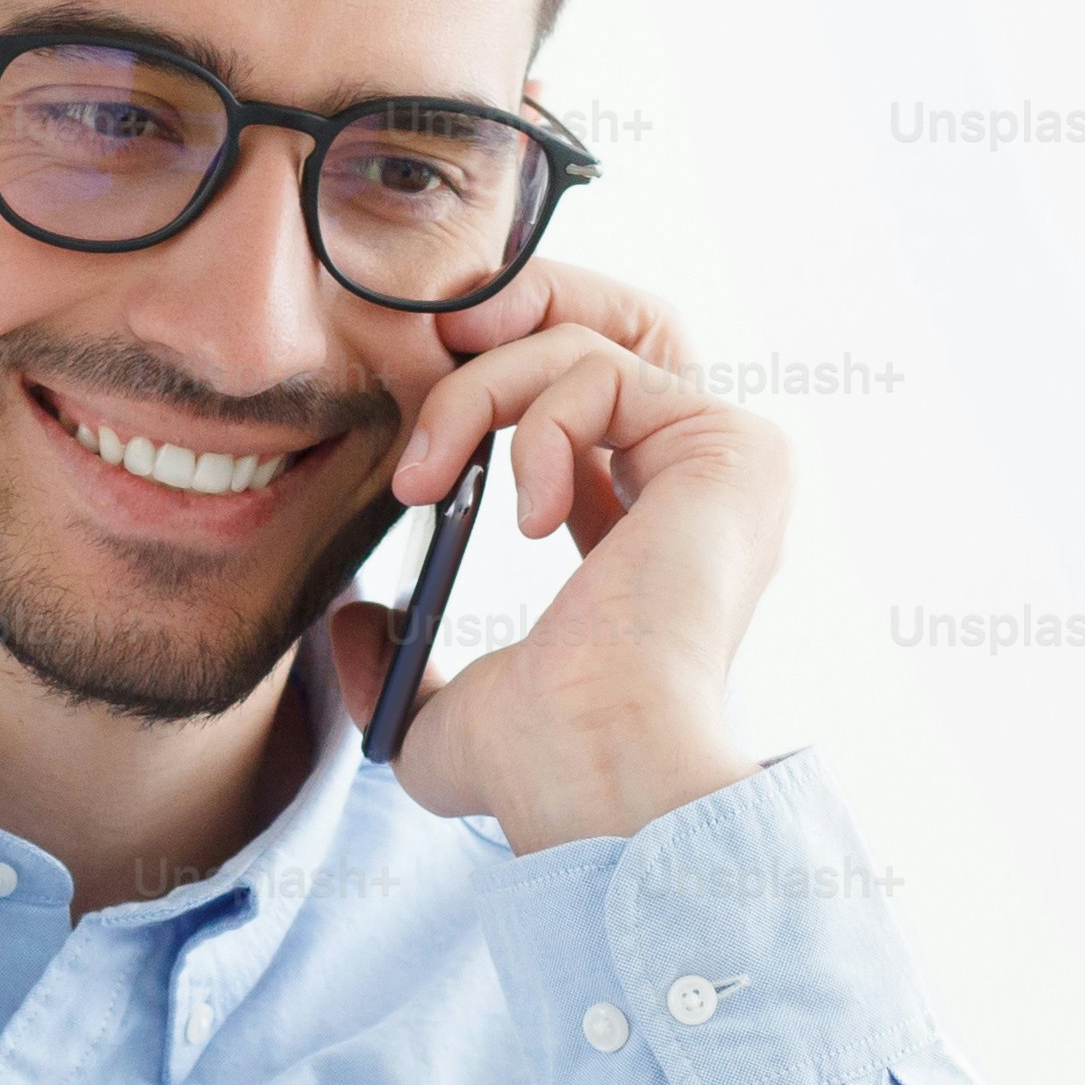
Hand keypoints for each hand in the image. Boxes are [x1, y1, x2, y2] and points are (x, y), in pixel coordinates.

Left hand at [319, 255, 790, 851]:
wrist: (593, 769)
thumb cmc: (539, 766)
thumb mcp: (439, 714)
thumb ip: (398, 663)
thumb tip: (353, 624)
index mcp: (649, 536)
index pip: (583, 406)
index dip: (494, 386)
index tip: (418, 429)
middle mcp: (698, 489)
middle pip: (612, 327)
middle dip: (508, 316)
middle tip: (425, 351)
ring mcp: (725, 465)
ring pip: (586, 345)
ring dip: (478, 392)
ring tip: (426, 476)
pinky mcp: (731, 446)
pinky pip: (604, 371)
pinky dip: (535, 424)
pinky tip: (527, 517)